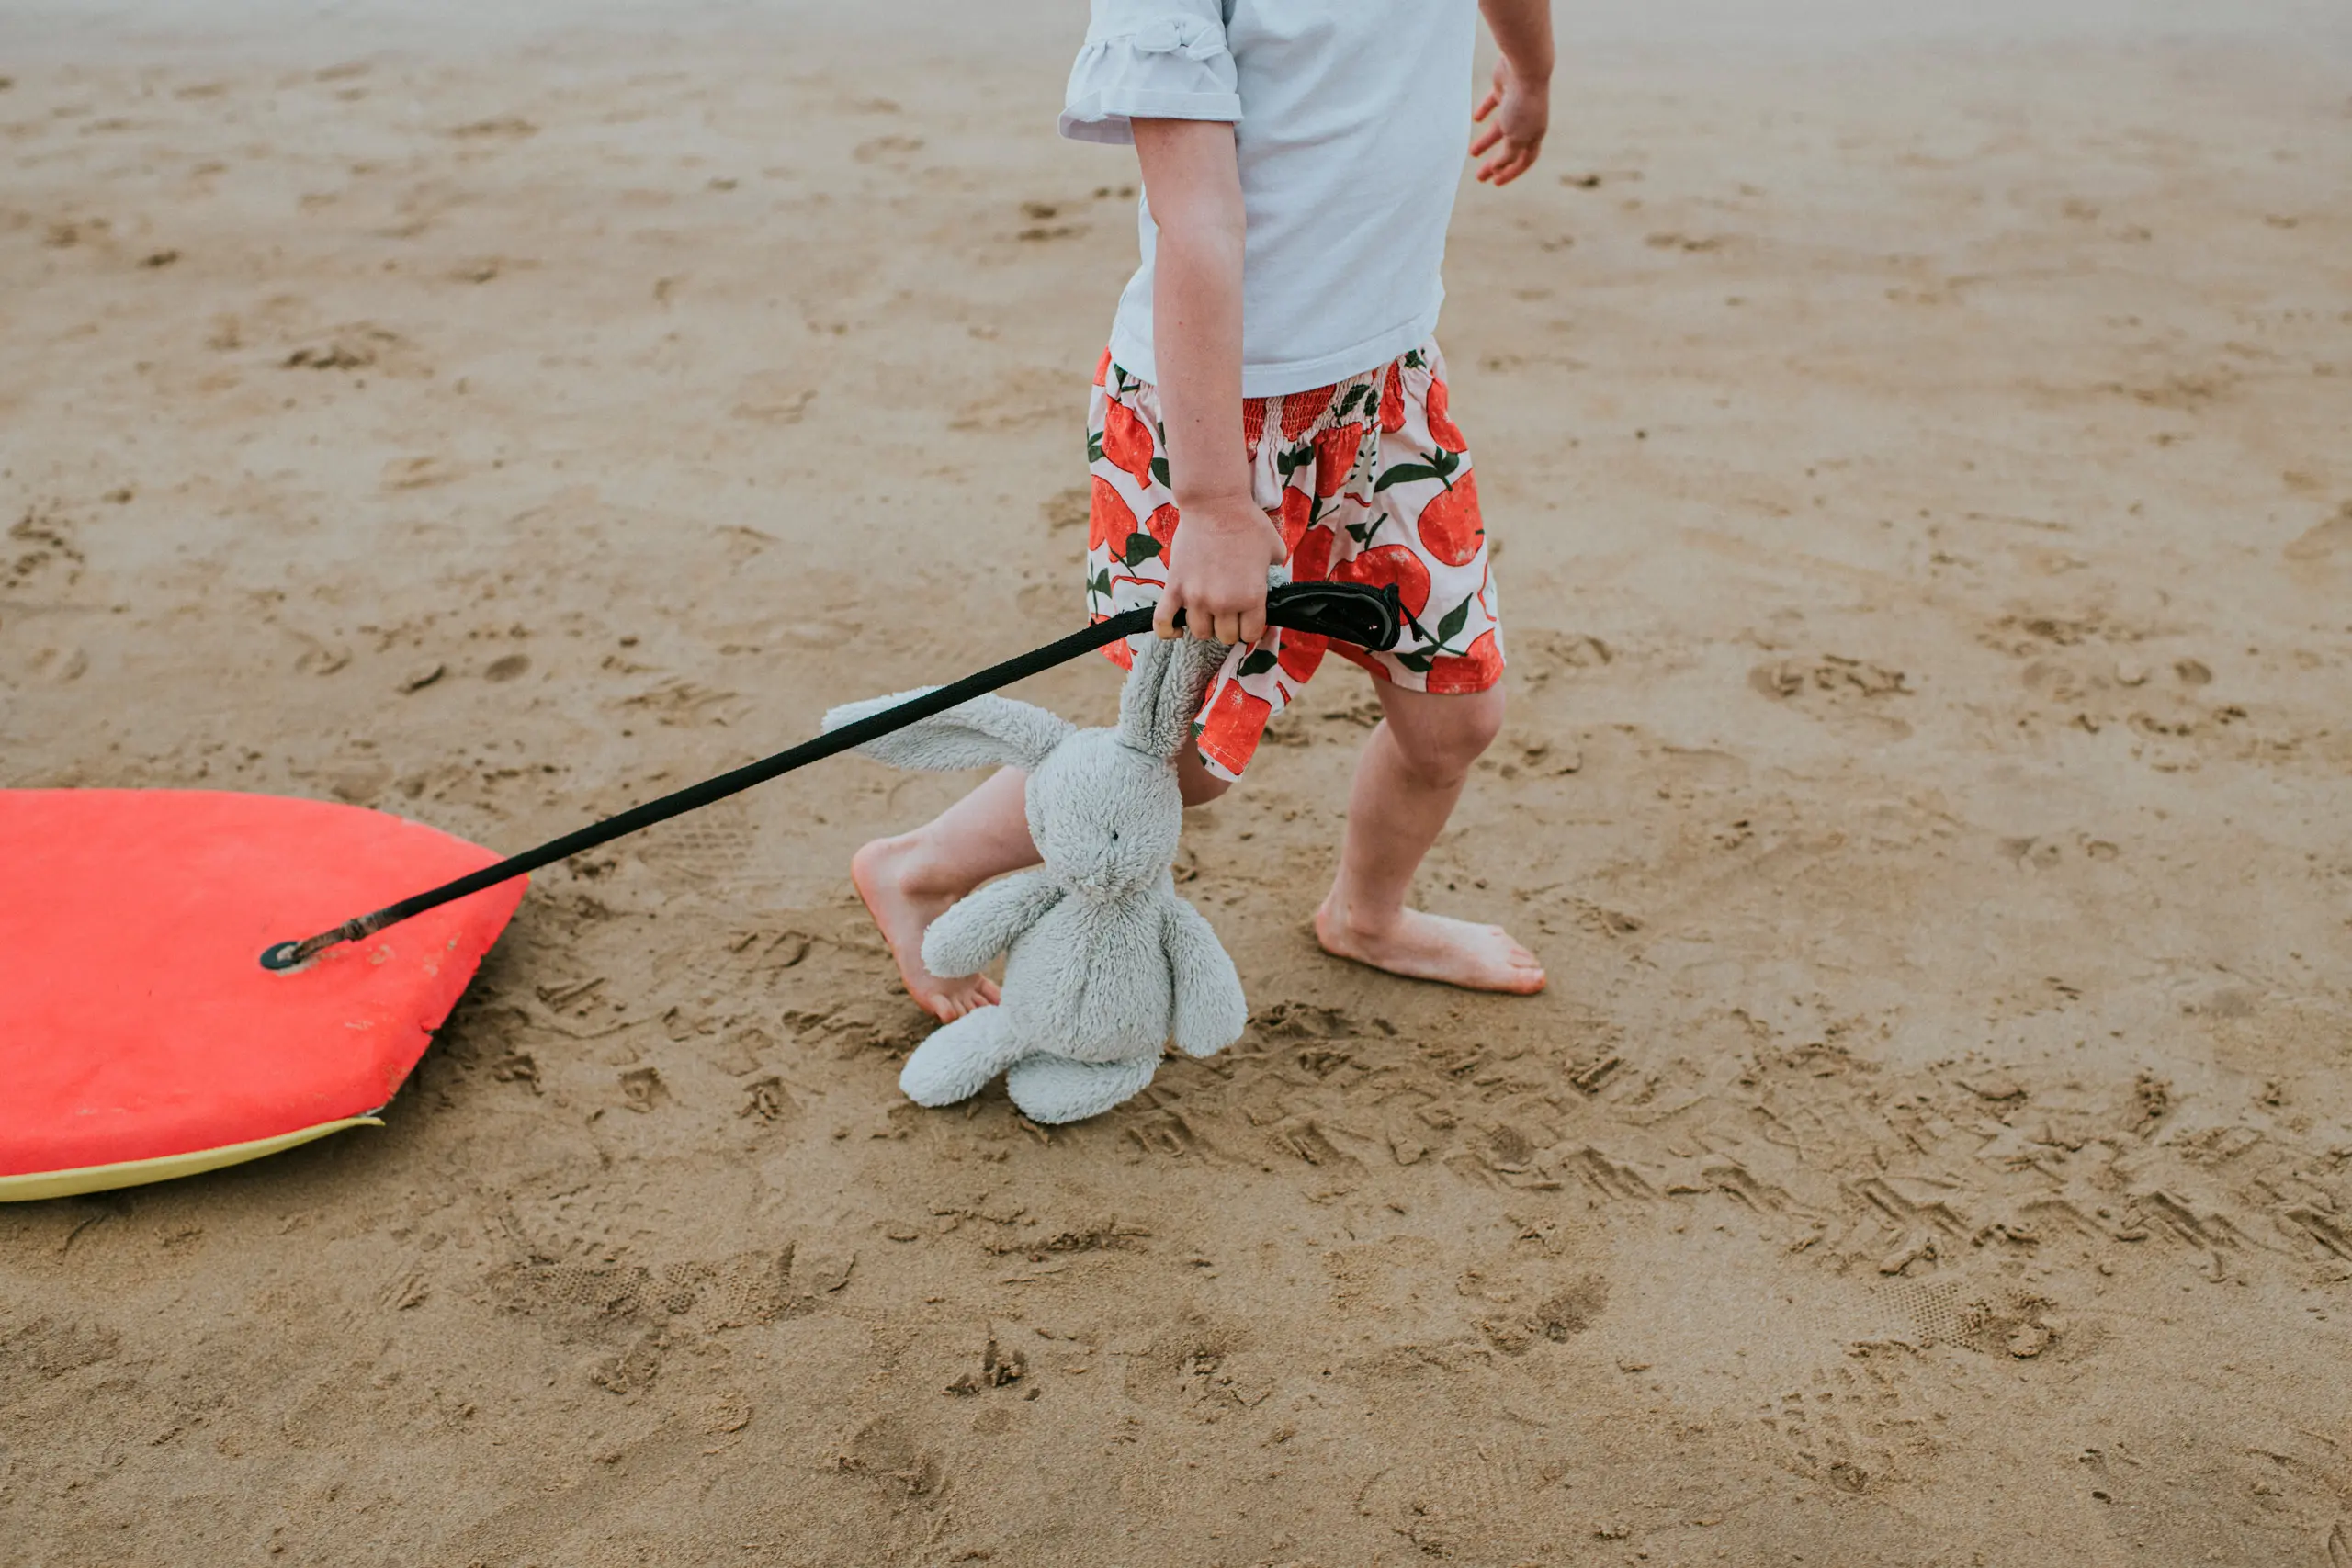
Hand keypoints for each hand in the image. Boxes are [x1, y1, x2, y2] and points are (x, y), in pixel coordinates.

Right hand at [1152, 492, 1285, 645]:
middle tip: (1228, 612)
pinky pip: (1164, 622)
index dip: (1250, 628)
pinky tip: (1177, 630)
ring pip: (1199, 632)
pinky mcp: (1174, 588)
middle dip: (1229, 627)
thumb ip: (1275, 574)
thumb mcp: (1275, 550)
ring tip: (1208, 612)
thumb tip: (1271, 583)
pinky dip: (1169, 631)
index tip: (1248, 618)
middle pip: (1225, 636)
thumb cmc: (1247, 523)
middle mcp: (1224, 603)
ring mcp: (1196, 597)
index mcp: (1251, 597)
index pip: (1250, 634)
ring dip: (1205, 625)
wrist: (1215, 504)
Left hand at [1470, 57, 1547, 184]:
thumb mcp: (1515, 137)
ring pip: (1500, 128)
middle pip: (1510, 147)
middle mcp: (1528, 120)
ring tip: (1471, 152)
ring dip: (1486, 142)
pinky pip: (1494, 103)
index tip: (1494, 182)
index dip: (1510, 172)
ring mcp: (1517, 104)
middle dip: (1495, 164)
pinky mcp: (1505, 88)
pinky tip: (1475, 119)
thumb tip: (1497, 168)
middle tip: (1480, 177)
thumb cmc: (1522, 105)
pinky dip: (1485, 111)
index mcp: (1535, 134)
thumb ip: (1506, 155)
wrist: (1525, 68)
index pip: (1525, 160)